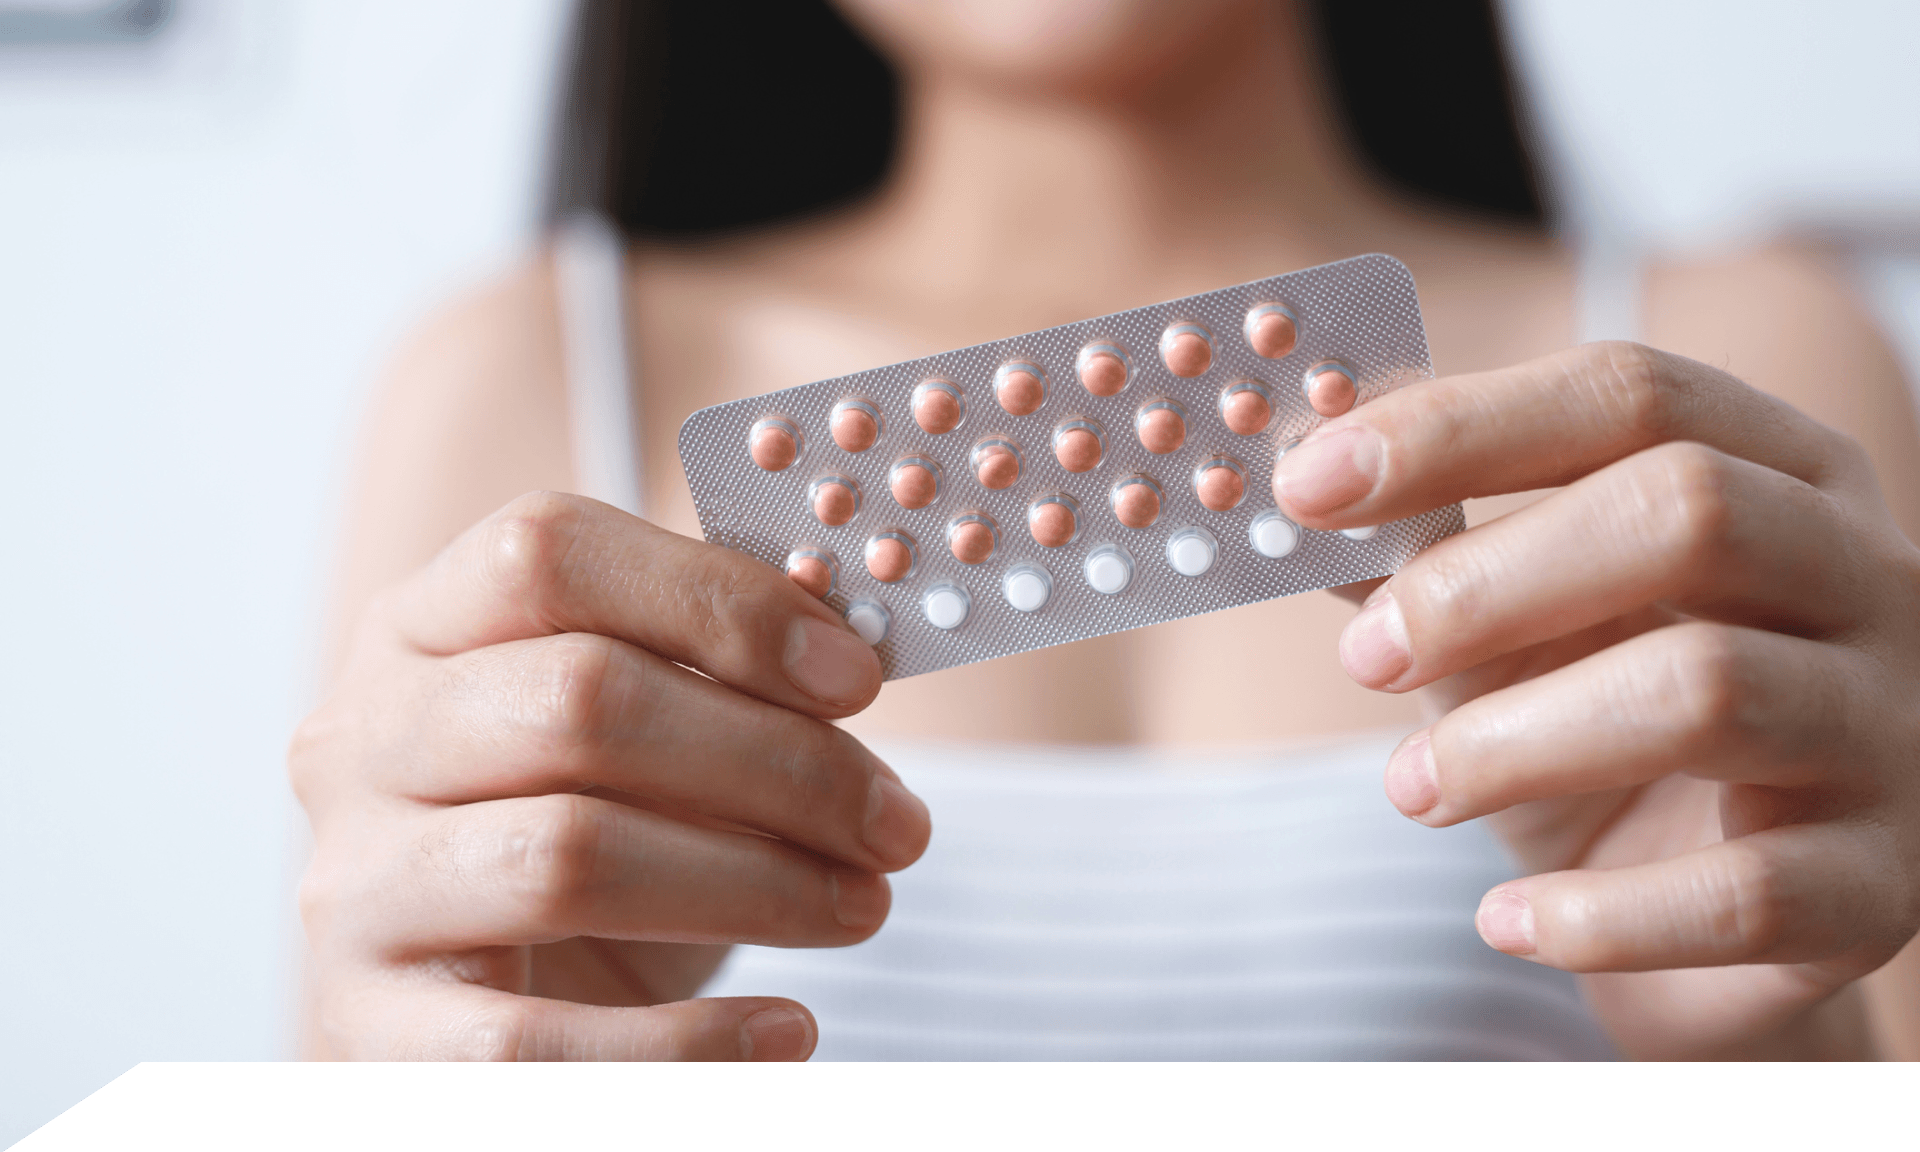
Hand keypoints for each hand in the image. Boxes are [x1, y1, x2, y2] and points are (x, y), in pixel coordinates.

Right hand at [290, 492, 928, 1059]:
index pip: (549, 553)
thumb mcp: (645, 730)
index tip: (858, 678)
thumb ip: (719, 673)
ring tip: (864, 907)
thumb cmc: (595, 831)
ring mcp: (355, 883)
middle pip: (579, 699)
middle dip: (778, 761)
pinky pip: (532, 1045)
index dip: (720, 602)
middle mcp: (361, 738)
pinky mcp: (371, 1029)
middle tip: (898, 822)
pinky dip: (685, 1047)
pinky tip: (788, 1032)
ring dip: (756, 885)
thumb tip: (848, 661)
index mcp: (422, 625)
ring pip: (567, 855)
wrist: (490, 1001)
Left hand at [1276, 342, 1919, 1058]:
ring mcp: (1891, 726)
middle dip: (1488, 582)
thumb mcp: (1505, 629)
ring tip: (1413, 789)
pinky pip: (1746, 894)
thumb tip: (1289, 494)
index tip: (1307, 486)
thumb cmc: (1594, 733)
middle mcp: (1862, 574)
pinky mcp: (1886, 885)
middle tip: (1365, 657)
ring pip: (1708, 689)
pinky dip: (1602, 914)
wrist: (1707, 926)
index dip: (1457, 428)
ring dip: (1516, 743)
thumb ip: (1417, 556)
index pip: (1629, 394)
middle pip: (1687, 511)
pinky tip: (1507, 919)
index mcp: (1774, 471)